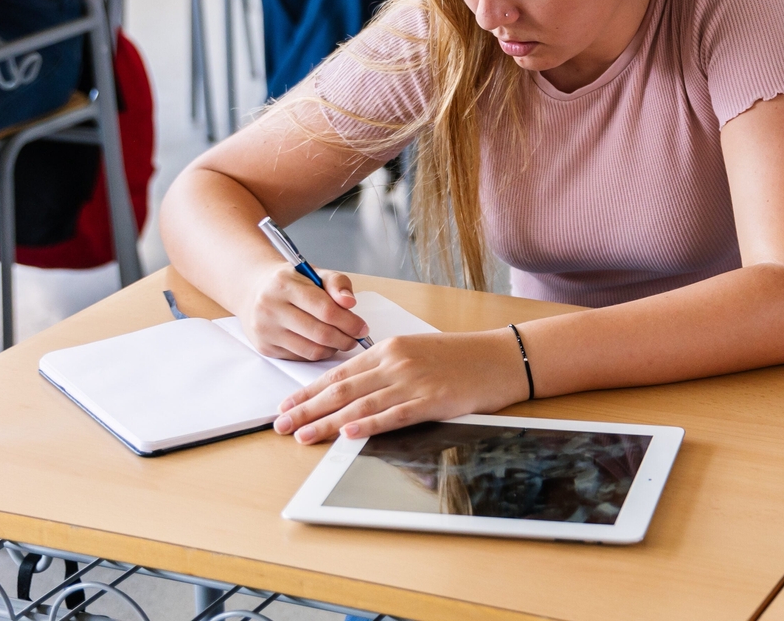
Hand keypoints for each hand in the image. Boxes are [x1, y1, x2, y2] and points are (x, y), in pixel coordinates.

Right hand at [241, 264, 368, 360]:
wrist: (254, 291)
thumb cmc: (291, 282)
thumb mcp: (315, 273)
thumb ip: (337, 283)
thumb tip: (350, 302)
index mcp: (284, 285)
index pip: (325, 310)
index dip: (350, 322)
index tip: (363, 328)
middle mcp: (270, 308)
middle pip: (320, 333)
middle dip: (345, 339)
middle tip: (357, 338)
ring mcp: (265, 330)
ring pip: (311, 350)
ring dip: (333, 348)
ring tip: (342, 340)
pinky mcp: (265, 347)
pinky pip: (300, 357)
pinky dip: (318, 353)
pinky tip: (323, 344)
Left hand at [273, 329, 528, 443]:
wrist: (502, 357)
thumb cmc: (462, 357)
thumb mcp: (418, 353)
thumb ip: (385, 368)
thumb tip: (353, 394)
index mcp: (389, 348)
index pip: (339, 372)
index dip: (308, 391)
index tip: (286, 406)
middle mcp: (396, 362)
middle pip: (341, 389)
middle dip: (307, 409)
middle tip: (280, 425)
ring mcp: (413, 381)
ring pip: (360, 404)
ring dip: (326, 422)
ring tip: (302, 436)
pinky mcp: (432, 400)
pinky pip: (393, 415)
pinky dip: (368, 424)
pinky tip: (348, 433)